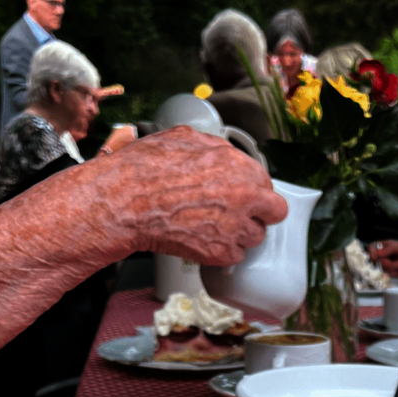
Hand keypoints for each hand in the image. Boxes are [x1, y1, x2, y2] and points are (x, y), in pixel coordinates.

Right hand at [63, 125, 287, 266]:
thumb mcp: (182, 139)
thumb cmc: (145, 169)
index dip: (253, 190)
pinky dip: (220, 252)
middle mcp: (245, 196)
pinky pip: (234, 256)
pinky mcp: (221, 252)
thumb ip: (212, 147)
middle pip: (275, 211)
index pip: (266, 183)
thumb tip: (221, 152)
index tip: (243, 196)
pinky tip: (201, 241)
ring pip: (254, 236)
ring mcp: (235, 226)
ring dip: (238, 234)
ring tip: (211, 228)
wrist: (123, 203)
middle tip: (240, 215)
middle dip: (259, 213)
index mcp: (239, 166)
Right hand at [369, 240, 397, 282]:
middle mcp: (387, 255)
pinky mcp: (392, 273)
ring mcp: (389, 264)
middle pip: (376, 258)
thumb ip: (388, 248)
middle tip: (396, 259)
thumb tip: (377, 252)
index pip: (373, 246)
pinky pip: (387, 273)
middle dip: (387, 260)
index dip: (372, 251)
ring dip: (394, 266)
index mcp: (388, 245)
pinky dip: (394, 272)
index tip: (374, 256)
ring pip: (382, 267)